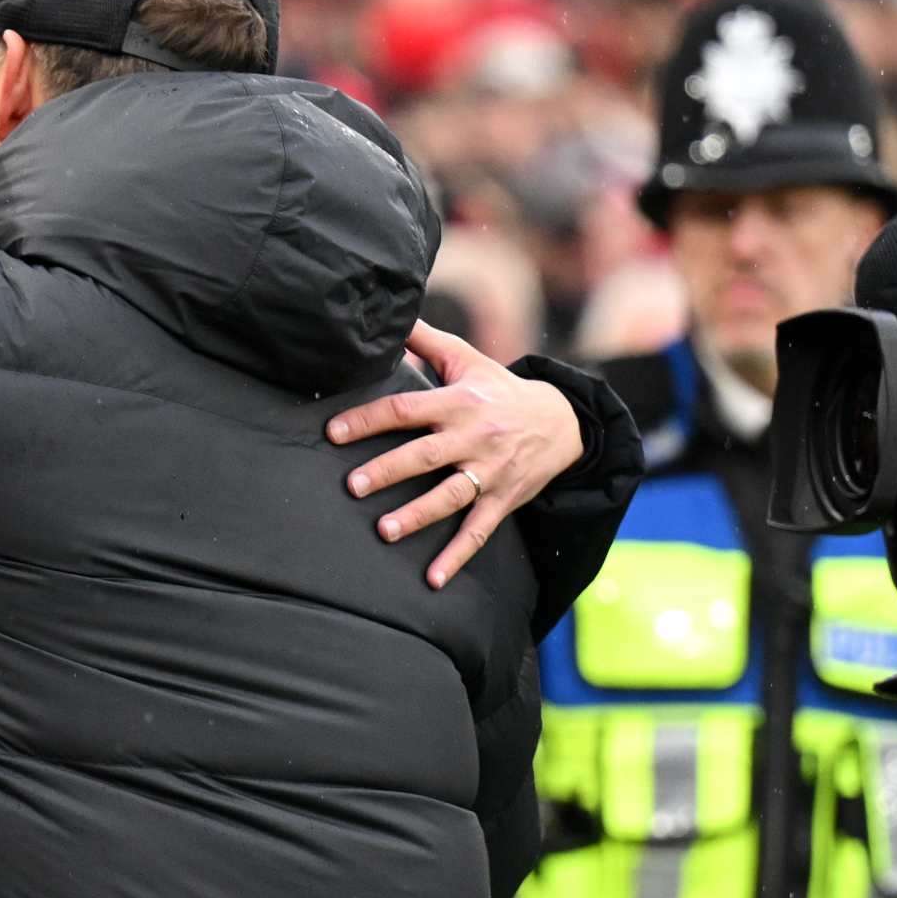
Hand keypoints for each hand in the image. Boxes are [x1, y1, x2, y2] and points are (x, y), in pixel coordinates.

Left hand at [327, 322, 583, 588]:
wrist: (562, 421)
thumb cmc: (498, 389)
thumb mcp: (467, 359)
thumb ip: (425, 341)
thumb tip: (389, 318)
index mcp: (458, 402)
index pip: (406, 410)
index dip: (369, 420)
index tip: (333, 432)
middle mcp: (473, 438)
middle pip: (424, 456)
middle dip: (387, 471)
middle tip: (351, 485)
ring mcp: (490, 472)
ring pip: (450, 496)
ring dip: (418, 515)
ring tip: (385, 531)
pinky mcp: (503, 499)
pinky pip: (479, 532)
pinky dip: (457, 556)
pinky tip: (434, 579)